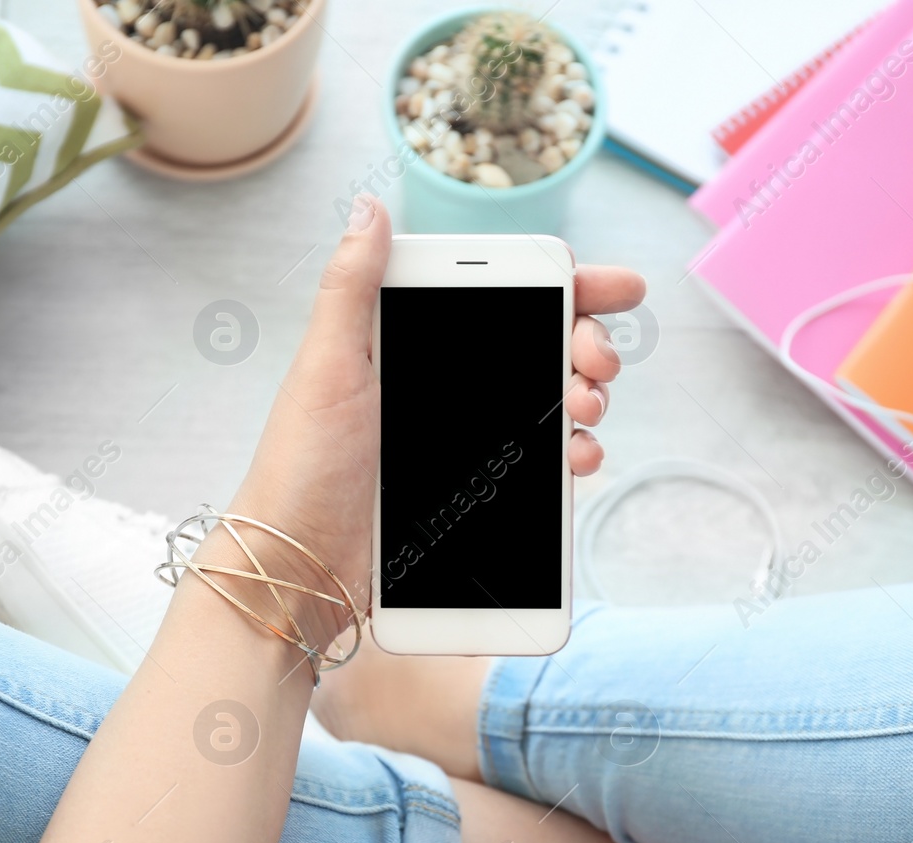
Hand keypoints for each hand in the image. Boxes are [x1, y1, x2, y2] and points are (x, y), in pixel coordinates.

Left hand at [229, 194, 645, 646]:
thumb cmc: (301, 464)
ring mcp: (469, 441)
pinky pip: (544, 467)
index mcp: (415, 343)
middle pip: (546, 347)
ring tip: (586, 405)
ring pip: (555, 405)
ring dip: (589, 396)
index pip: (504, 298)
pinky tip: (577, 457)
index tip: (612, 287)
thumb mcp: (326, 365)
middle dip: (589, 343)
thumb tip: (368, 207)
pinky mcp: (479, 493)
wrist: (300, 565)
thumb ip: (351, 286)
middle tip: (596, 358)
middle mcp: (449, 385)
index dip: (567, 286)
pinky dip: (573, 456)